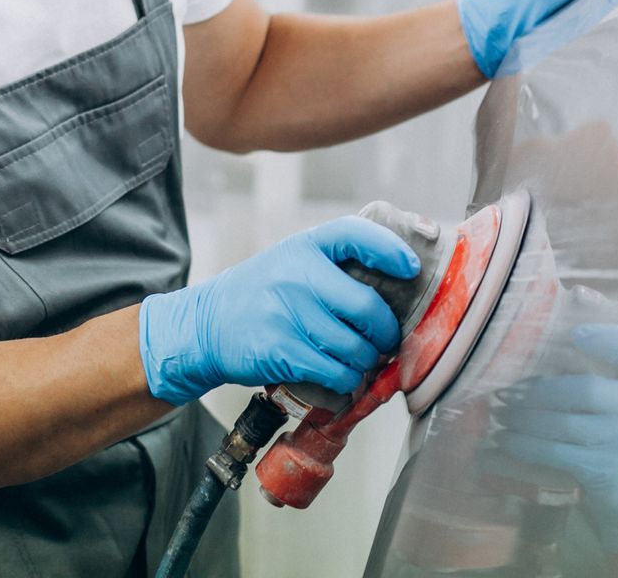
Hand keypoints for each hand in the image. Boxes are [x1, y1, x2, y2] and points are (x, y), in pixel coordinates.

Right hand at [138, 216, 419, 405]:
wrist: (206, 325)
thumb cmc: (263, 293)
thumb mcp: (292, 261)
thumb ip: (334, 265)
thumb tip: (397, 278)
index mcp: (305, 246)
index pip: (356, 234)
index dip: (390, 250)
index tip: (411, 268)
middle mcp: (297, 275)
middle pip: (367, 307)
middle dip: (386, 332)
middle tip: (385, 341)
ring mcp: (289, 314)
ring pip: (356, 349)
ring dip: (366, 362)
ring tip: (359, 361)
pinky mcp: (281, 351)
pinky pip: (335, 374)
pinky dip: (347, 383)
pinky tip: (340, 379)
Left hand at [494, 324, 617, 556]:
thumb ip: (601, 374)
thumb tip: (531, 354)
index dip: (609, 338)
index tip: (574, 334)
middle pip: (585, 389)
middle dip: (537, 390)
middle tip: (506, 392)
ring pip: (563, 423)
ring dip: (522, 418)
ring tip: (500, 414)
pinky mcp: (605, 470)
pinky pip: (555, 452)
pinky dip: (525, 445)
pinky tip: (506, 440)